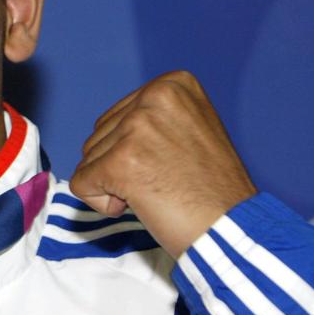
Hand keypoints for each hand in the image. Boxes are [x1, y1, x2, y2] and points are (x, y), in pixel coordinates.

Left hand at [69, 71, 256, 257]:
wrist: (232, 231)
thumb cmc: (211, 190)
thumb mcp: (190, 130)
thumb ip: (152, 118)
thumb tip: (112, 124)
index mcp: (172, 84)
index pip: (116, 118)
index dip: (134, 151)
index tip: (172, 164)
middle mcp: (155, 97)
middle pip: (99, 136)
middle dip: (121, 167)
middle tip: (167, 181)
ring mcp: (137, 128)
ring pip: (88, 159)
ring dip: (114, 185)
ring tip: (159, 191)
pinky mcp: (121, 161)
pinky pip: (81, 184)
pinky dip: (102, 203)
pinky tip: (141, 204)